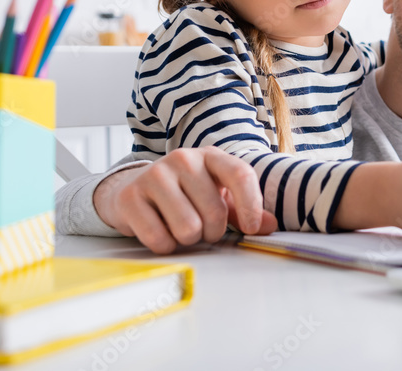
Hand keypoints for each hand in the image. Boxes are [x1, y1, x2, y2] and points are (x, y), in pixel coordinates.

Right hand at [93, 146, 277, 253]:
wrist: (134, 188)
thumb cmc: (184, 193)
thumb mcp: (217, 194)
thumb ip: (244, 209)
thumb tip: (270, 224)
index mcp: (210, 156)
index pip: (240, 174)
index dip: (251, 205)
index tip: (250, 228)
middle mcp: (183, 159)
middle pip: (215, 213)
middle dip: (211, 232)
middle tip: (201, 227)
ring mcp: (155, 175)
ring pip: (188, 228)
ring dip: (187, 240)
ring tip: (178, 227)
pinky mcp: (131, 197)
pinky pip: (159, 239)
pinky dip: (164, 246)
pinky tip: (159, 230)